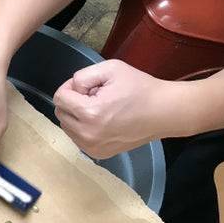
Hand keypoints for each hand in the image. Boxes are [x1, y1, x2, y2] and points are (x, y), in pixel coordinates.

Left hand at [53, 59, 177, 158]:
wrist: (164, 112)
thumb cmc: (140, 88)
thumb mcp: (112, 69)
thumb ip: (83, 76)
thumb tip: (71, 89)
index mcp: (89, 113)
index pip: (59, 98)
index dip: (70, 87)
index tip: (88, 86)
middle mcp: (87, 134)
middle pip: (60, 113)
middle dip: (73, 101)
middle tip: (95, 96)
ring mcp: (91, 147)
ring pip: (67, 126)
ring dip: (77, 115)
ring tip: (100, 108)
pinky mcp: (97, 154)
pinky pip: (77, 138)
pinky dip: (84, 128)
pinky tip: (103, 121)